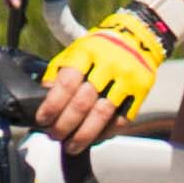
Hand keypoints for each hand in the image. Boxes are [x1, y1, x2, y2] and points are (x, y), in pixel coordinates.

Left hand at [36, 7, 179, 144]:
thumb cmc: (99, 49)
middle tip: (54, 136)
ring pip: (102, 114)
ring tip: (71, 146)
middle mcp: (108, 64)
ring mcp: (127, 78)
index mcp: (87, 52)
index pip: (66, 83)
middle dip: (65, 124)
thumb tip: (42, 101)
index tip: (42, 120)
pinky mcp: (141, 90)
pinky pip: (122, 119)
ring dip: (84, 135)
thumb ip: (59, 73)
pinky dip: (106, 133)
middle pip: (83, 103)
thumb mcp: (76, 51)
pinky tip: (94, 139)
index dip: (52, 105)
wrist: (138, 37)